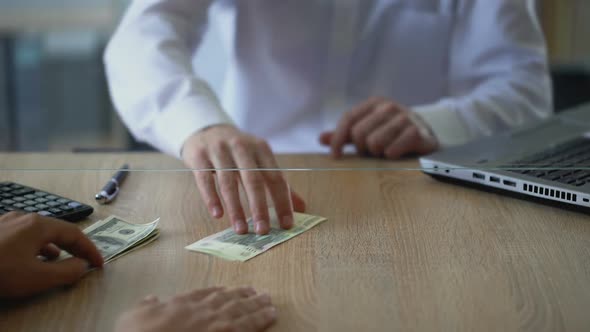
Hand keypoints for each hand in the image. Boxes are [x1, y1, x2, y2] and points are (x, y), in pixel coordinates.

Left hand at [0, 212, 103, 297]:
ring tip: (60, 259)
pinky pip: (25, 235)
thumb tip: (83, 265)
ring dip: (55, 245)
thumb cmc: (1, 271)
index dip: (90, 249)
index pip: (74, 233)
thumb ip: (66, 271)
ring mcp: (8, 222)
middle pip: (58, 230)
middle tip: (86, 261)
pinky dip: (37, 245)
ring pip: (40, 232)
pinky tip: (32, 256)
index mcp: (39, 225)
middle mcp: (25, 218)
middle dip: (74, 246)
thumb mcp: (38, 277)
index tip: (99, 263)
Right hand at [115, 287, 275, 331]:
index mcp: (181, 303)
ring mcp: (216, 324)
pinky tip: (269, 316)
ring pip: (242, 311)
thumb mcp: (133, 316)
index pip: (203, 294)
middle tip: (258, 292)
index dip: (217, 292)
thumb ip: (146, 305)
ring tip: (269, 301)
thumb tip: (151, 298)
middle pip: (227, 300)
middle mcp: (201, 310)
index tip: (227, 290)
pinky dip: (260, 320)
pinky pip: (247, 327)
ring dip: (257, 305)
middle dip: (244, 296)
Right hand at [182, 125, 305, 234]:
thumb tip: (302, 208)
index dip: (282, 201)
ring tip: (241, 230)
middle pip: (253, 180)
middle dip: (259, 207)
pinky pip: (206, 180)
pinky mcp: (199, 156)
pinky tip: (218, 214)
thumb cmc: (237, 152)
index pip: (275, 177)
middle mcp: (241, 147)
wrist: (206, 129)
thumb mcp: (258, 160)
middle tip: (262, 231)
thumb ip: (277, 182)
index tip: (286, 224)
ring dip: (235, 209)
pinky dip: (212, 198)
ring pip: (228, 182)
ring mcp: (219, 150)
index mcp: (261, 148)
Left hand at [320, 97, 437, 158]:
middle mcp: (388, 107)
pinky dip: (390, 156)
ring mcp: (404, 118)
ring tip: (383, 152)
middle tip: (370, 153)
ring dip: (376, 153)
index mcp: (374, 103)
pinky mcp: (417, 132)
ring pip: (375, 142)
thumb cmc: (391, 133)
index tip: (334, 156)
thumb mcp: (367, 130)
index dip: (338, 138)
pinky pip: (392, 149)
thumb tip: (321, 139)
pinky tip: (394, 154)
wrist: (426, 134)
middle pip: (359, 133)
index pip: (348, 119)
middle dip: (361, 149)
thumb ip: (344, 135)